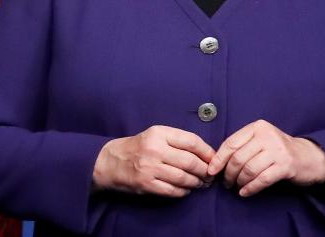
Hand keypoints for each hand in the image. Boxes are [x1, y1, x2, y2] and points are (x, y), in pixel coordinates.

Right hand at [92, 125, 214, 196]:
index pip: (191, 141)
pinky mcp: (147, 184)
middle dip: (204, 171)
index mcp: (159, 133)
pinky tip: (185, 189)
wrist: (111, 161)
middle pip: (191, 162)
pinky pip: (173, 190)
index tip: (213, 159)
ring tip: (200, 183)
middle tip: (209, 176)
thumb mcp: (155, 135)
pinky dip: (184, 191)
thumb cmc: (138, 147)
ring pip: (184, 178)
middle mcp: (155, 149)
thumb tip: (206, 154)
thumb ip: (177, 142)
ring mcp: (150, 168)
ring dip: (196, 183)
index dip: (207, 152)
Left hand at [207, 120, 324, 196]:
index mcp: (257, 127)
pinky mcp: (286, 166)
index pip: (231, 143)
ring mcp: (278, 150)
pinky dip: (251, 188)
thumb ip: (242, 145)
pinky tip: (245, 192)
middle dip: (228, 173)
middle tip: (226, 182)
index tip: (212, 170)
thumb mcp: (260, 140)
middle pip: (238, 158)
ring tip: (236, 187)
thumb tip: (217, 162)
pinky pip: (262, 180)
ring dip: (239, 181)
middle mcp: (267, 136)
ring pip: (249, 169)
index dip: (219, 159)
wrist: (308, 157)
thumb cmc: (277, 149)